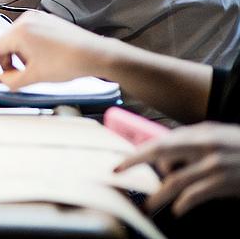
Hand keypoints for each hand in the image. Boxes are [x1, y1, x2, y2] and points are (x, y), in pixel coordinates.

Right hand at [0, 10, 113, 88]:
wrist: (95, 54)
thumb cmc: (68, 63)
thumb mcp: (35, 76)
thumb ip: (11, 81)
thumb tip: (0, 81)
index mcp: (19, 32)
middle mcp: (25, 20)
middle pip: (6, 42)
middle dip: (7, 61)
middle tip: (13, 76)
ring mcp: (37, 18)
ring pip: (17, 38)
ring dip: (18, 55)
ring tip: (30, 68)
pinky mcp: (48, 20)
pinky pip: (30, 33)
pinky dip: (29, 47)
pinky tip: (40, 59)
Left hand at [115, 123, 239, 215]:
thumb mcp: (217, 138)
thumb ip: (191, 145)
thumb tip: (163, 160)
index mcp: (200, 132)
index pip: (160, 140)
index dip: (137, 151)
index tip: (120, 163)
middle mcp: (204, 145)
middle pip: (160, 153)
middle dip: (135, 164)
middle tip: (119, 177)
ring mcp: (214, 165)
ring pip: (175, 180)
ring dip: (158, 195)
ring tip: (149, 204)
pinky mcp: (224, 183)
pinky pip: (195, 195)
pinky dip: (183, 204)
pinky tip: (178, 209)